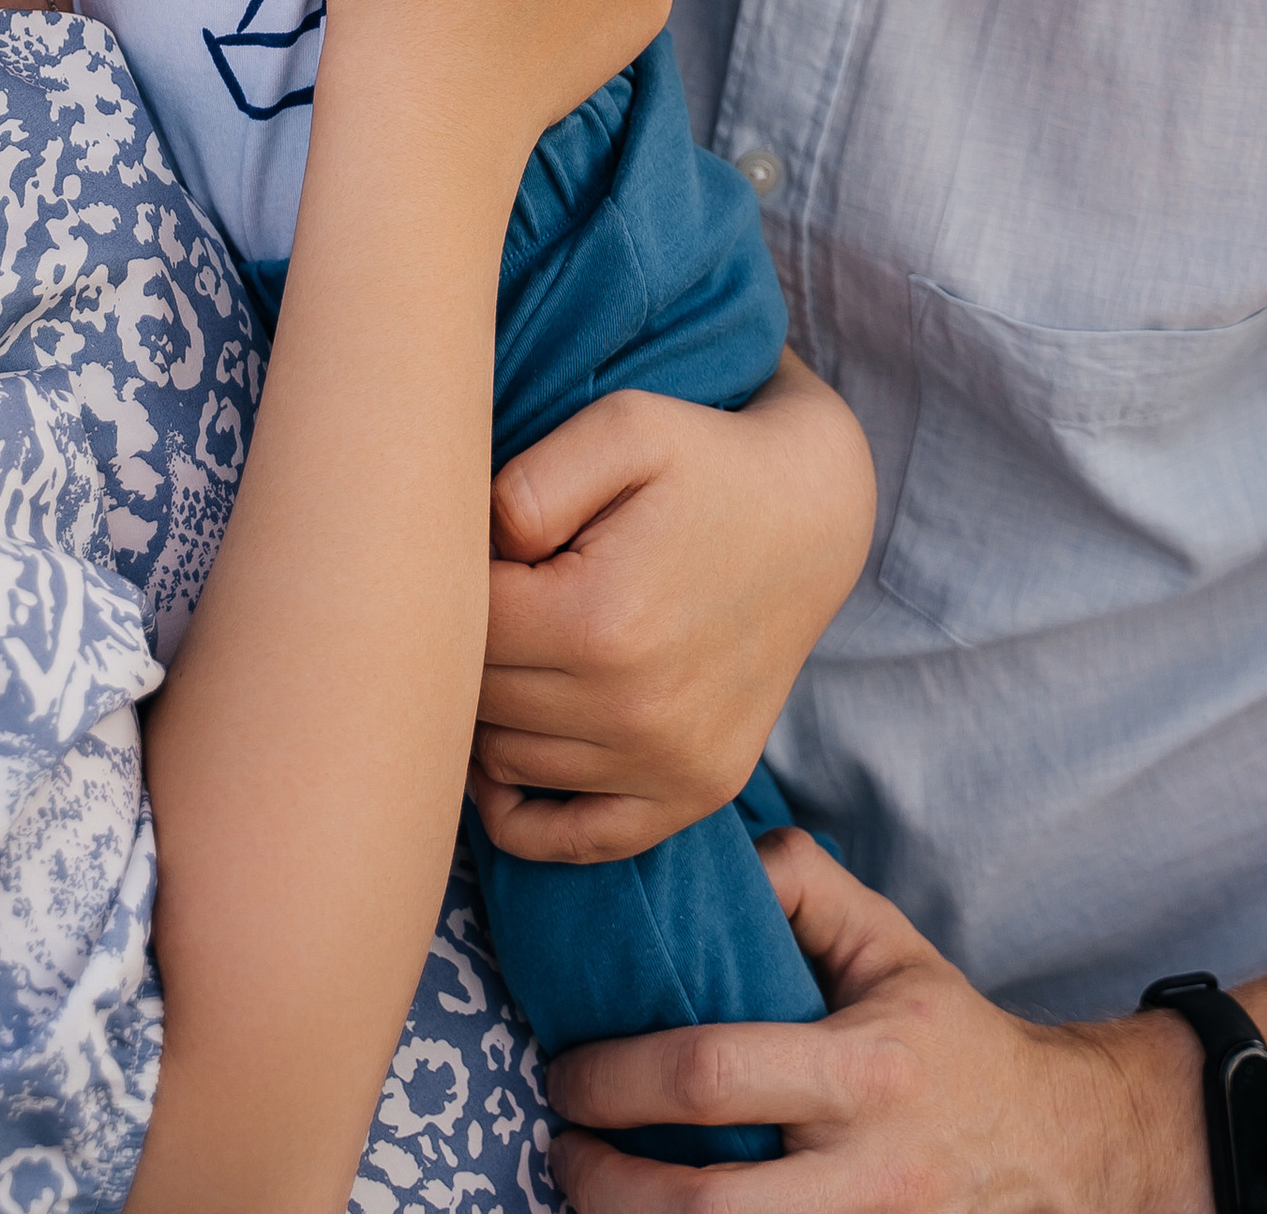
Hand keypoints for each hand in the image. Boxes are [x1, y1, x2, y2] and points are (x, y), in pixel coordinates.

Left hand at [472, 357, 875, 861]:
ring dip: (491, 713)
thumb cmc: (703, 461)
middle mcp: (636, 710)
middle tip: (496, 593)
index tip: (482, 545)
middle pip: (478, 700)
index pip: (463, 629)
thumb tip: (477, 551)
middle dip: (466, 646)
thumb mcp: (623, 425)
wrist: (812, 516)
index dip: (454, 580)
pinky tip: (509, 755)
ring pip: (507, 763)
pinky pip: (571, 841)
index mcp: (603, 620)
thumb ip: (530, 482)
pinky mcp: (694, 794)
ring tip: (515, 648)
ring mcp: (669, 765)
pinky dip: (523, 812)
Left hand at [548, 834, 1200, 1211]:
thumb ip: (803, 883)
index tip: (567, 1070)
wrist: (1055, 1148)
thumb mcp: (889, 942)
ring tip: (592, 1197)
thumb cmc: (947, 1038)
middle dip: (606, 1185)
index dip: (618, 1079)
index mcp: (868, 1072)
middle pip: (706, 1208)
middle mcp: (869, 1173)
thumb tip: (716, 861)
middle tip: (562, 1148)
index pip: (713, 1077)